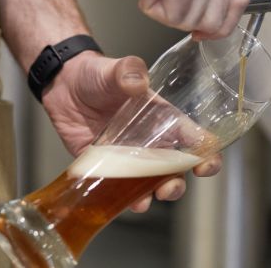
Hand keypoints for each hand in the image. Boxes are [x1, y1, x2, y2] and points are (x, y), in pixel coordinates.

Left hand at [42, 51, 222, 211]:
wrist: (64, 84)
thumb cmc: (97, 74)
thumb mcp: (116, 69)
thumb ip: (128, 71)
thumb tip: (137, 80)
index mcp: (162, 118)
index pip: (194, 139)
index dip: (207, 155)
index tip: (205, 166)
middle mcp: (150, 141)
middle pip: (175, 170)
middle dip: (176, 184)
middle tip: (169, 188)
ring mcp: (128, 156)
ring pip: (148, 184)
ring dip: (150, 195)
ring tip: (145, 201)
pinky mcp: (105, 165)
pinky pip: (117, 187)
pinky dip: (121, 198)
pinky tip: (122, 202)